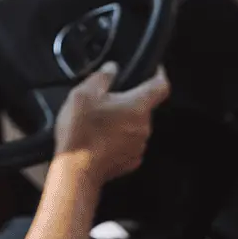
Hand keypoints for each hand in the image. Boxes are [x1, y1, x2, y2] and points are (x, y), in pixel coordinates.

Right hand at [53, 62, 170, 186]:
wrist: (76, 170)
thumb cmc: (81, 133)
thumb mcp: (84, 94)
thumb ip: (102, 76)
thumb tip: (112, 68)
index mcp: (137, 105)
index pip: (161, 85)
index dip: (159, 74)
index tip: (155, 71)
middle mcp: (144, 126)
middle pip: (143, 107)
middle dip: (128, 102)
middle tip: (106, 101)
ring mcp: (138, 145)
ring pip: (135, 126)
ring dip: (121, 122)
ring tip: (98, 123)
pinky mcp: (130, 160)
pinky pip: (128, 144)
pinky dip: (117, 140)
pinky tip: (98, 140)